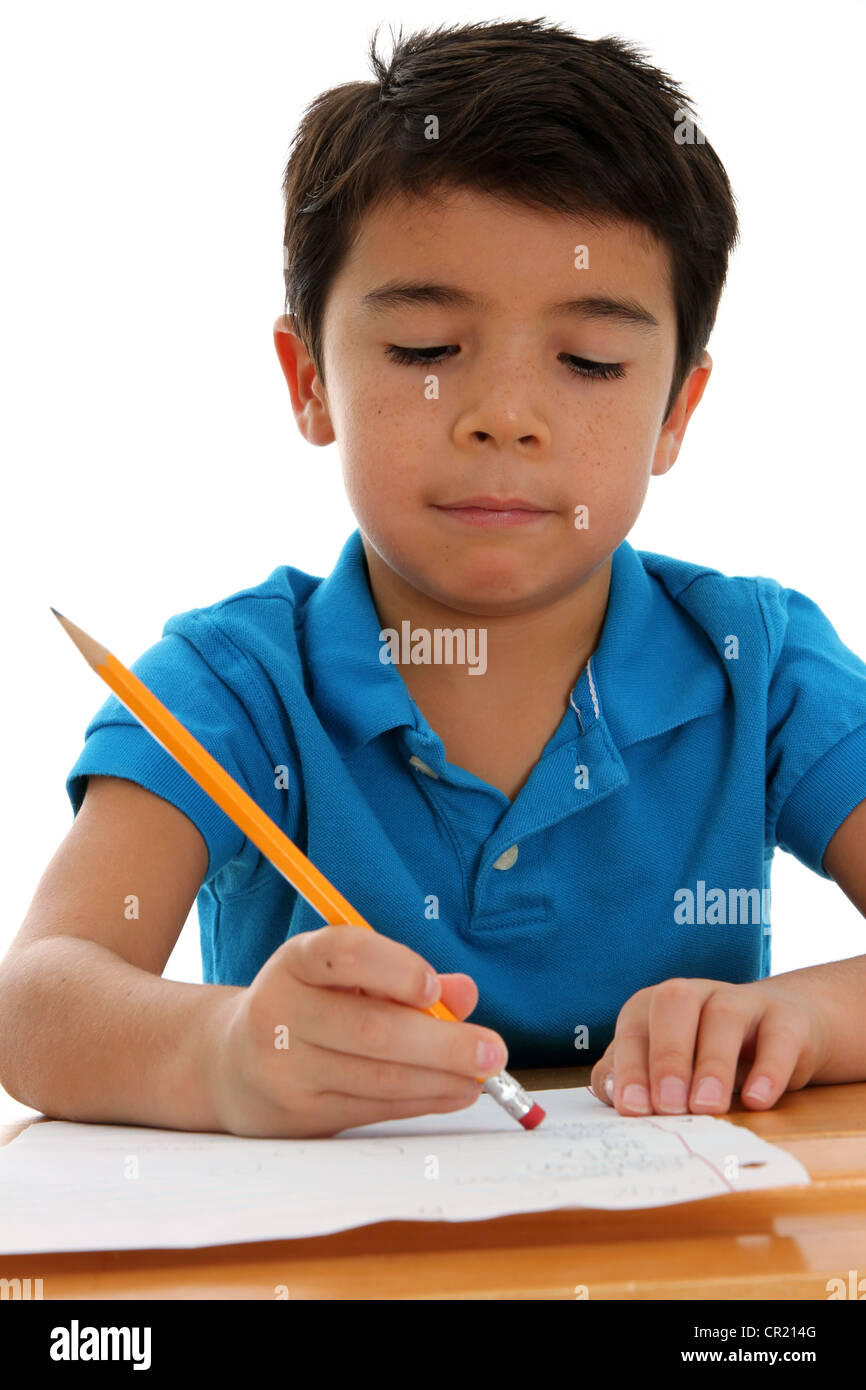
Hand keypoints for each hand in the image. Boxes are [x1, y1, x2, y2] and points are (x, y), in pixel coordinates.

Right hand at [209, 925, 507, 1137]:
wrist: (229, 1064)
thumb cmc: (306, 1007)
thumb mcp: (343, 979)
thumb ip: (404, 977)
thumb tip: (465, 994)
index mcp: (296, 962)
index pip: (346, 953)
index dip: (396, 968)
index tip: (434, 989)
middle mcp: (283, 1012)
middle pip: (372, 1028)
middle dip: (443, 1043)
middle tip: (492, 1050)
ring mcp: (286, 1068)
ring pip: (378, 1076)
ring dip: (441, 1078)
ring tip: (482, 1075)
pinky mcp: (299, 1113)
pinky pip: (373, 1107)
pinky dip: (422, 1099)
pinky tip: (454, 1091)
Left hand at [589, 976, 832, 1115]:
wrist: (783, 1033)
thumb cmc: (709, 1055)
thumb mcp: (668, 1067)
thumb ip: (636, 1076)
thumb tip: (612, 1094)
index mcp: (658, 1005)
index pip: (634, 1026)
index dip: (630, 1066)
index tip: (633, 1108)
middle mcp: (698, 994)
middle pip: (675, 1002)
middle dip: (667, 1056)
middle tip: (669, 1106)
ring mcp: (744, 1002)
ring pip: (724, 1016)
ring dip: (713, 1064)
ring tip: (708, 1107)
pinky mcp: (788, 1020)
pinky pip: (779, 1035)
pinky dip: (768, 1069)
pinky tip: (757, 1100)